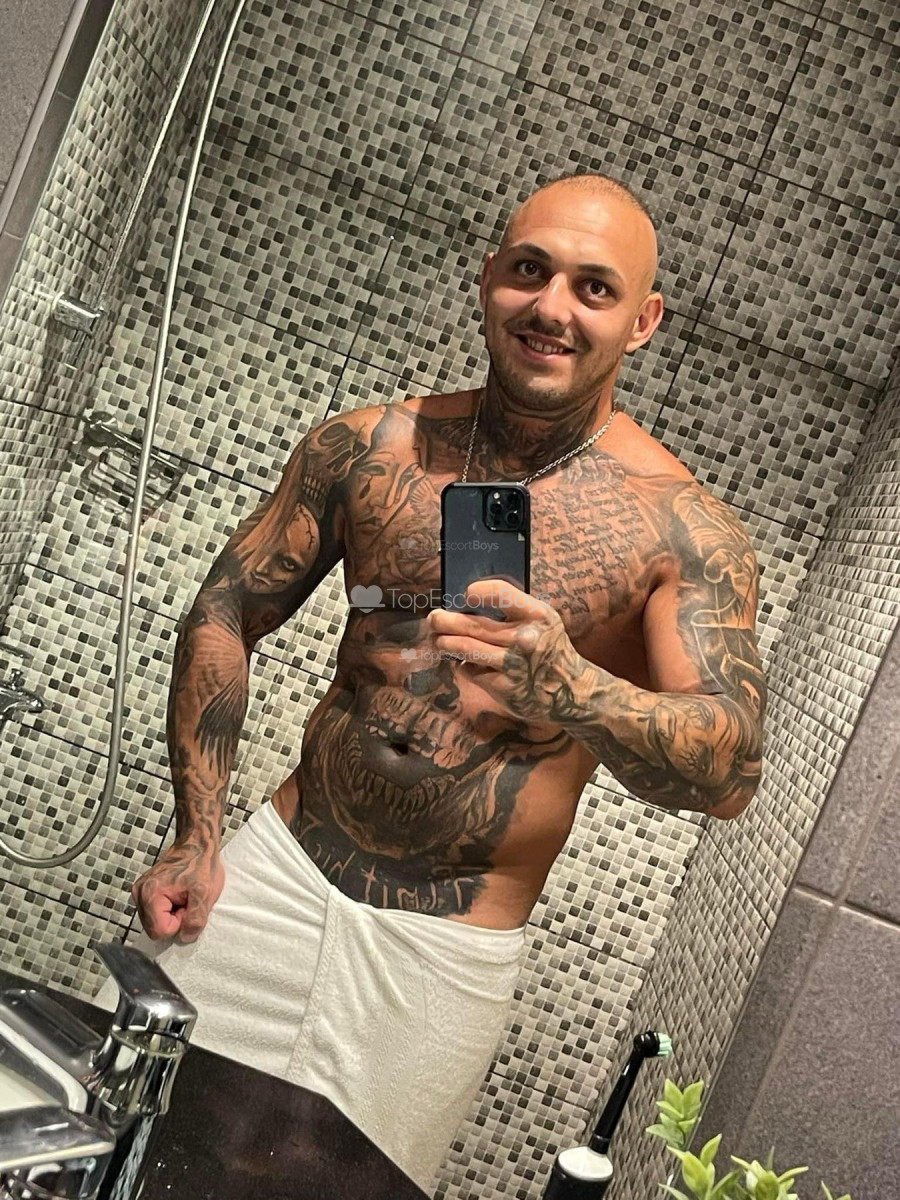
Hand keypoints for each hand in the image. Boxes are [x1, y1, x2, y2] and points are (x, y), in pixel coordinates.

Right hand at [131, 838, 224, 942]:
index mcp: (150, 893)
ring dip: (172, 914)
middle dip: (174, 919)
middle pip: (155, 928)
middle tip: (186, 900)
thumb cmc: (201, 865)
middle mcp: (139, 893)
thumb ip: (195, 918)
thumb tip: (184, 938)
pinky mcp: (143, 891)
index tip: (188, 903)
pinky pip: (155, 913)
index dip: (178, 923)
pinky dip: (168, 908)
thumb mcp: (205, 893)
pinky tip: (177, 894)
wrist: (197, 844)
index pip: (160, 931)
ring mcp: (139, 892)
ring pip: (155, 922)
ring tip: (183, 896)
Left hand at [428, 578, 585, 723]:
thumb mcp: (542, 621)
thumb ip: (513, 609)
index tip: (465, 595)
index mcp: (538, 615)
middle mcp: (526, 639)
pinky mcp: (504, 687)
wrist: (570, 690)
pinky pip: (471, 670)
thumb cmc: (548, 647)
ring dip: (445, 642)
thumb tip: (466, 601)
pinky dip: (464, 665)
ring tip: (438, 639)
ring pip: (466, 648)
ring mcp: (513, 665)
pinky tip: (465, 662)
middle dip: (445, 620)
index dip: (476, 591)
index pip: (500, 592)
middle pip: (473, 624)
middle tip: (434, 618)